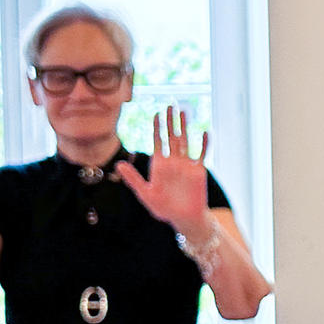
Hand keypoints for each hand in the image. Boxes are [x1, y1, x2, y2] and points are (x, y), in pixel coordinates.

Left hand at [118, 108, 217, 255]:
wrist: (183, 219)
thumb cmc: (163, 209)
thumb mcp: (145, 194)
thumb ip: (133, 179)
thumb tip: (118, 165)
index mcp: (159, 165)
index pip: (158, 141)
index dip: (157, 127)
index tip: (156, 113)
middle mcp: (172, 161)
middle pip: (171, 136)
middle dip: (171, 121)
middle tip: (170, 104)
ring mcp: (185, 165)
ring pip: (185, 141)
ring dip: (185, 127)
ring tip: (184, 112)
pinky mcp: (198, 171)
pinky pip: (201, 154)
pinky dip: (203, 144)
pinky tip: (205, 132)